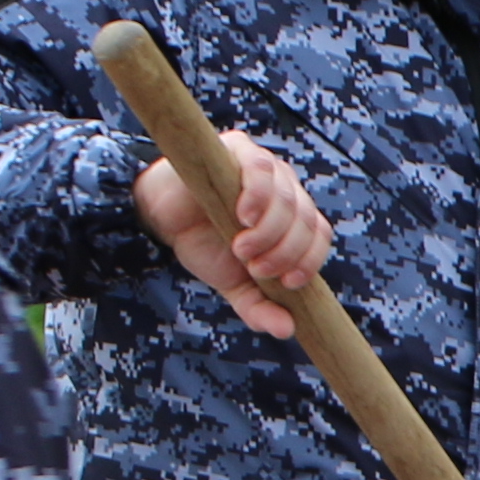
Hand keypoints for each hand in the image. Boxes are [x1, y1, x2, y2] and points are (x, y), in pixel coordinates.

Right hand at [134, 137, 328, 340]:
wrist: (160, 219)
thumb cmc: (204, 246)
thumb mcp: (233, 284)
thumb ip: (258, 307)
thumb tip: (287, 331)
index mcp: (292, 217)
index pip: (318, 234)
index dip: (309, 260)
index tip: (287, 283)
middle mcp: (285, 188)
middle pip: (305, 218)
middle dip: (284, 251)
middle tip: (254, 267)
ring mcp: (264, 166)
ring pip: (287, 197)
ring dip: (270, 230)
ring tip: (242, 248)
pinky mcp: (238, 148)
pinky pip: (261, 168)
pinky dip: (258, 194)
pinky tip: (243, 215)